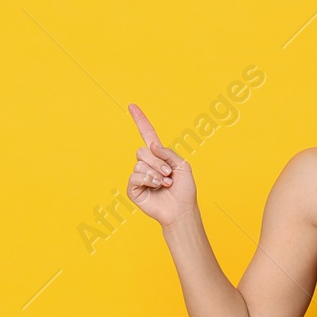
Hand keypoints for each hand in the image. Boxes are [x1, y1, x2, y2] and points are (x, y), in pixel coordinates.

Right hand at [127, 103, 196, 225]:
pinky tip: (156, 187)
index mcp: (159, 156)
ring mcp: (139, 176)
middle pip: (142, 151)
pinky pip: (135, 176)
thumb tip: (151, 145)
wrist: (181, 210)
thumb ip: (167, 152)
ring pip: (140, 164)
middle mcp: (147, 164)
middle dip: (158, 162)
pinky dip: (148, 180)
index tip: (132, 106)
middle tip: (168, 174)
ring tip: (165, 184)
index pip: (147, 135)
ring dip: (156, 174)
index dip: (140, 120)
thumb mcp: (182, 165)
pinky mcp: (134, 189)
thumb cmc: (184, 190)